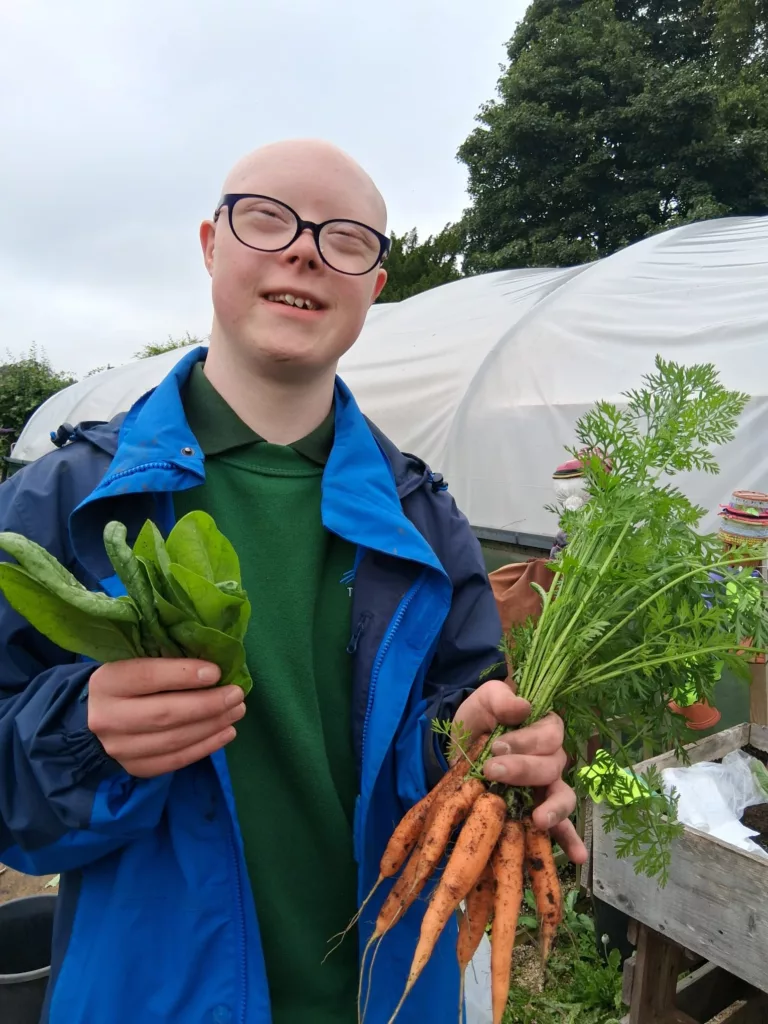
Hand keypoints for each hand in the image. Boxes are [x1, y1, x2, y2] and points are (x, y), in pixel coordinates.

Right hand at [88, 659, 244, 777]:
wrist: (90, 720)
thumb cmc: (124, 684)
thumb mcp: (130, 664)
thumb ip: (162, 662)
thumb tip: (212, 665)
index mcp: (107, 683)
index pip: (147, 677)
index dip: (184, 674)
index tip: (216, 672)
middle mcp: (108, 718)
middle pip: (164, 714)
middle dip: (207, 704)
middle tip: (237, 695)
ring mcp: (120, 748)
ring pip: (174, 740)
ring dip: (212, 726)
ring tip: (236, 711)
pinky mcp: (134, 768)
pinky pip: (175, 760)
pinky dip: (205, 747)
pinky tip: (226, 733)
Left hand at [452, 679, 586, 864]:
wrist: (457, 747)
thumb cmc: (479, 719)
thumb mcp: (484, 700)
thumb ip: (501, 698)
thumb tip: (523, 707)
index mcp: (545, 728)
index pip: (549, 735)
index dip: (527, 741)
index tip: (497, 745)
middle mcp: (552, 759)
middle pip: (551, 767)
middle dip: (523, 770)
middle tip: (493, 771)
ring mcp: (546, 788)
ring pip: (563, 797)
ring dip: (554, 809)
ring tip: (539, 818)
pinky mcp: (535, 810)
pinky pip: (560, 828)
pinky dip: (570, 841)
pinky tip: (577, 857)